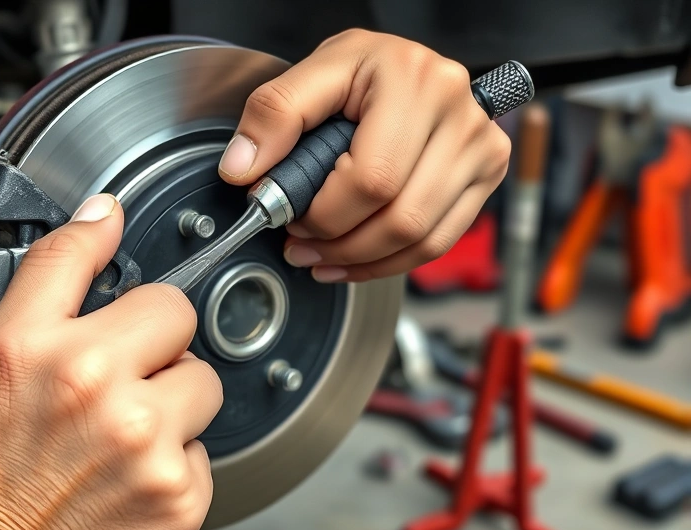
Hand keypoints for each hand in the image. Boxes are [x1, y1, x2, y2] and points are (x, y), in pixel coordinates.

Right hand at [0, 194, 221, 529]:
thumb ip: (34, 295)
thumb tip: (93, 225)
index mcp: (28, 349)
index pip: (77, 253)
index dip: (101, 230)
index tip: (113, 222)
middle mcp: (91, 385)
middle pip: (174, 311)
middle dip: (154, 336)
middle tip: (122, 371)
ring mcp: (143, 441)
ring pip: (202, 380)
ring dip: (173, 400)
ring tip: (124, 434)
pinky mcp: (179, 493)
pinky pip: (204, 447)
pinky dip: (175, 459)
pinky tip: (130, 477)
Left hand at [218, 29, 511, 281]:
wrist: (408, 66)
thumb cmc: (367, 68)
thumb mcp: (315, 71)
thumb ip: (273, 115)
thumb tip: (243, 169)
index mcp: (416, 84)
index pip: (372, 179)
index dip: (325, 213)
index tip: (290, 215)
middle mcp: (460, 117)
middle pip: (401, 218)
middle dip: (339, 245)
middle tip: (300, 243)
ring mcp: (481, 149)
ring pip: (421, 239)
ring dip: (361, 262)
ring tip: (320, 257)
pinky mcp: (486, 176)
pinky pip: (439, 243)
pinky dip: (390, 264)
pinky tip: (353, 262)